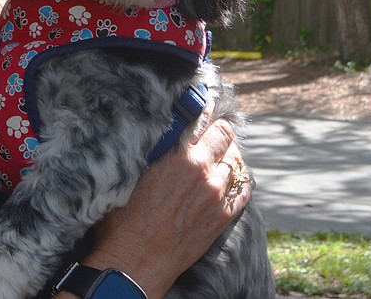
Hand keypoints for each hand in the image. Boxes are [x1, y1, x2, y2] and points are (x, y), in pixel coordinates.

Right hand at [83, 119, 252, 297]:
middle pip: (225, 135)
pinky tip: (230, 177)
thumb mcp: (132, 175)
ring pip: (236, 160)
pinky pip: (244, 189)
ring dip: (228, 153)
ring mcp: (217, 196)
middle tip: (210, 130)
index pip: (202, 120)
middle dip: (218, 129)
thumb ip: (152, 151)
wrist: (137, 261)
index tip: (200, 108)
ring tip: (219, 154)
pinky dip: (239, 179)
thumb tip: (160, 133)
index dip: (202, 111)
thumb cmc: (125, 219)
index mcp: (180, 157)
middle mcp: (204, 172)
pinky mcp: (223, 217)